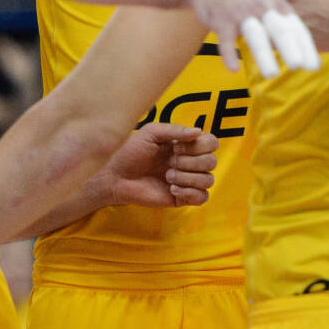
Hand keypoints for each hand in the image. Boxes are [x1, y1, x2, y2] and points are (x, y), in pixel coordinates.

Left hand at [97, 122, 218, 207]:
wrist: (116, 176)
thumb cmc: (131, 151)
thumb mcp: (151, 133)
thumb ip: (175, 130)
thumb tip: (198, 131)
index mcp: (185, 145)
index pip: (211, 142)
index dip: (198, 146)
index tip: (175, 147)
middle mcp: (190, 162)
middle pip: (212, 162)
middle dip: (190, 163)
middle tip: (169, 163)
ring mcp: (187, 181)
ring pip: (208, 180)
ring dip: (188, 178)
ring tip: (167, 177)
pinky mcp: (183, 198)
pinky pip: (203, 197)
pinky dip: (190, 192)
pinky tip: (172, 189)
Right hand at [184, 0, 318, 76]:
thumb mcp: (268, 5)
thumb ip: (283, 26)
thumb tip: (303, 56)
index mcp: (277, 5)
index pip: (295, 28)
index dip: (305, 47)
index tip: (314, 67)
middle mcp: (262, 8)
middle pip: (279, 30)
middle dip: (289, 47)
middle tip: (298, 66)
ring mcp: (241, 13)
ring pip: (255, 35)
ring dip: (263, 55)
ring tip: (271, 74)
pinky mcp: (221, 20)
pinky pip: (226, 40)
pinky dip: (228, 54)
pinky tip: (233, 69)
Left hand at [260, 0, 328, 52]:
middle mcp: (286, 13)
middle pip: (259, 12)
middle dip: (262, 9)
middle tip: (270, 6)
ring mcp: (295, 33)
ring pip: (271, 31)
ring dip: (273, 26)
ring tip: (284, 19)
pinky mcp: (305, 46)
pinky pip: (288, 43)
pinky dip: (289, 37)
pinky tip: (300, 30)